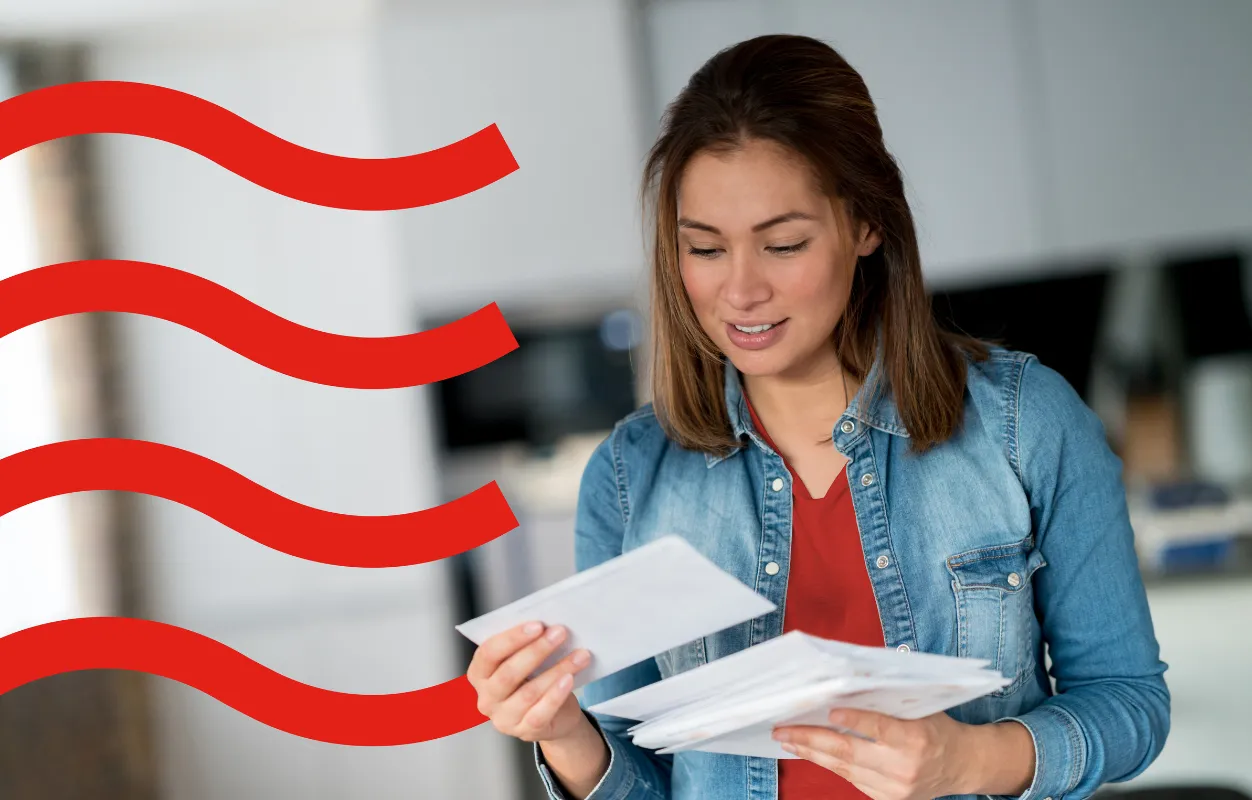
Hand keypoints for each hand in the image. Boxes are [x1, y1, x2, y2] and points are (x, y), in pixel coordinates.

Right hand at [467, 621, 592, 742]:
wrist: (555, 716)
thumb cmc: (535, 679)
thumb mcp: (525, 662)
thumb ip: (525, 645)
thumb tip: (546, 625)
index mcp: (479, 675)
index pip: (488, 653)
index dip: (512, 638)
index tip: (537, 624)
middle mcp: (486, 699)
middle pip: (508, 673)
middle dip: (536, 650)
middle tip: (559, 633)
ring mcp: (504, 719)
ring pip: (529, 692)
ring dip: (556, 669)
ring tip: (579, 654)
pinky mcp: (525, 732)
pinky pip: (541, 713)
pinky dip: (556, 695)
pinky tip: (570, 679)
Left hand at [771, 708, 974, 799]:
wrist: (961, 765)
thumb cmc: (936, 728)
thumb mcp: (920, 707)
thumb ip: (887, 698)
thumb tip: (849, 680)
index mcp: (915, 738)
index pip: (877, 727)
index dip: (852, 719)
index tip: (828, 710)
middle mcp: (904, 766)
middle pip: (849, 752)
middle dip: (811, 739)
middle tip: (783, 729)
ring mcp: (895, 788)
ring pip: (845, 768)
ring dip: (812, 753)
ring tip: (788, 740)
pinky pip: (852, 779)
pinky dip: (830, 765)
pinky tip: (811, 752)